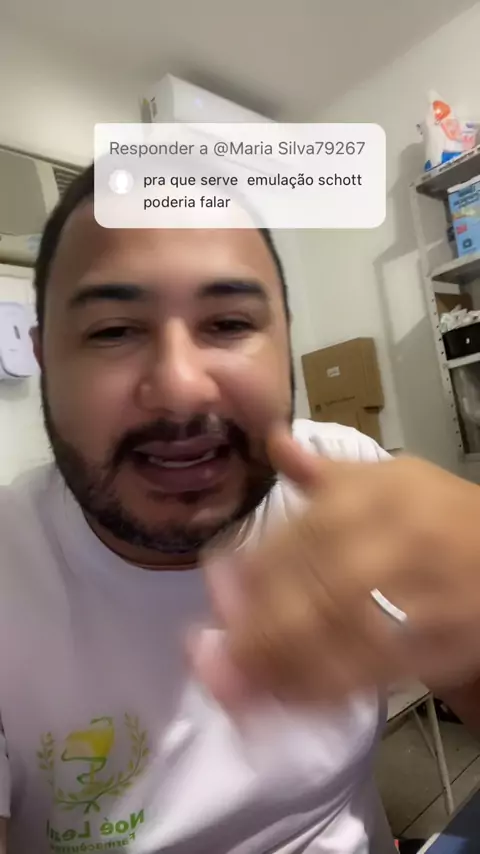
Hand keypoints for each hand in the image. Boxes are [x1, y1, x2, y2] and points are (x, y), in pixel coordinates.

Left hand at [192, 428, 479, 708]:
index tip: (215, 589)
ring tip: (234, 688)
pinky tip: (284, 697)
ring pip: (337, 639)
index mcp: (373, 497)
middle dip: (257, 629)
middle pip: (313, 593)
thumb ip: (321, 470)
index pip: (302, 535)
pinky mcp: (428, 647)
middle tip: (211, 656)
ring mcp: (412, 600)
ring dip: (279, 668)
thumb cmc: (437, 511)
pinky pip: (368, 674)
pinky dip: (321, 690)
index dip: (252, 569)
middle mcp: (390, 544)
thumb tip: (273, 440)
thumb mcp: (387, 476)